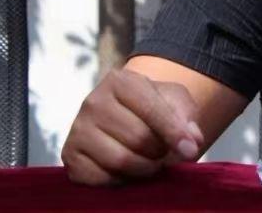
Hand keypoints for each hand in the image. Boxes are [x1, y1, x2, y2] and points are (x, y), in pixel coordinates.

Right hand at [62, 68, 205, 185]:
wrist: (127, 117)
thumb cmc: (154, 107)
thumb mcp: (175, 101)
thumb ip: (187, 117)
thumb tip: (191, 141)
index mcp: (120, 81)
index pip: (152, 110)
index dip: (175, 133)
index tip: (191, 150)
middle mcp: (93, 102)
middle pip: (138, 139)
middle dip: (160, 151)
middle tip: (165, 152)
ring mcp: (77, 129)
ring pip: (120, 161)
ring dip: (145, 168)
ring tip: (152, 161)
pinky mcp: (70, 157)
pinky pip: (101, 178)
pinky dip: (122, 180)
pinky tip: (128, 170)